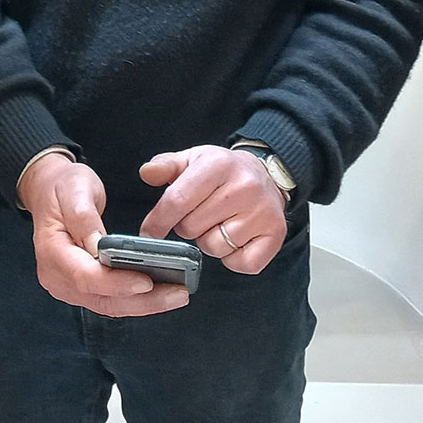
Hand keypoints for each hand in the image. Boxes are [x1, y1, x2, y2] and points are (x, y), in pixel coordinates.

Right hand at [19, 153, 188, 316]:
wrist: (49, 191)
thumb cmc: (62, 188)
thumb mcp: (74, 190)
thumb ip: (85, 218)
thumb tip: (98, 246)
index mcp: (52, 252)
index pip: (85, 277)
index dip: (116, 283)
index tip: (147, 282)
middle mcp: (57, 276)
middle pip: (101, 298)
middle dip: (141, 301)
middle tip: (177, 294)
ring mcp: (68, 286)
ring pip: (109, 305)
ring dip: (144, 304)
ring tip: (176, 296)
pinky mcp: (82, 288)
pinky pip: (110, 300)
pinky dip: (136, 300)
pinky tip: (161, 294)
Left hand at [138, 146, 286, 274]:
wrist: (267, 175)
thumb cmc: (224, 171)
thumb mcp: (194, 159)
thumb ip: (166, 166)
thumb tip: (147, 173)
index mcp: (218, 165)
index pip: (177, 200)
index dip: (157, 221)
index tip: (149, 232)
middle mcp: (244, 187)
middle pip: (192, 228)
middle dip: (188, 226)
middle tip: (200, 214)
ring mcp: (261, 212)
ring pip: (214, 248)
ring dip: (210, 242)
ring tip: (220, 223)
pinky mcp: (275, 234)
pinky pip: (240, 263)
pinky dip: (233, 258)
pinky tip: (236, 238)